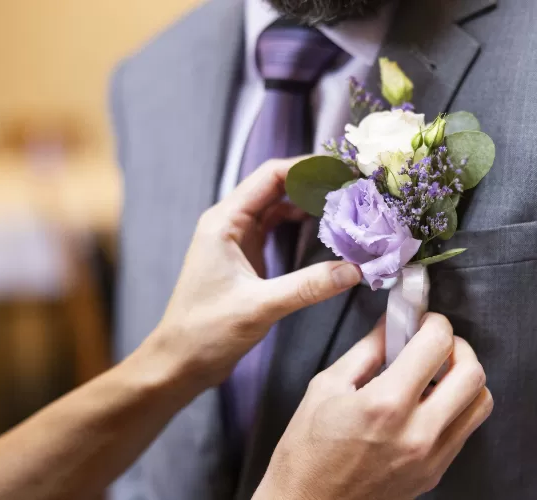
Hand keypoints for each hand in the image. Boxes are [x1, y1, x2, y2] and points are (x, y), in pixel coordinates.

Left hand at [144, 157, 362, 386]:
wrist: (180, 362)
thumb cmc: (206, 331)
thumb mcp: (260, 306)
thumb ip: (308, 286)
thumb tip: (356, 270)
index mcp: (225, 221)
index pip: (271, 176)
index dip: (308, 168)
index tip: (344, 170)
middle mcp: (230, 222)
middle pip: (277, 187)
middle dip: (315, 183)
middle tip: (354, 187)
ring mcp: (238, 239)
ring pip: (279, 207)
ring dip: (310, 204)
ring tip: (346, 205)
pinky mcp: (247, 257)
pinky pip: (277, 229)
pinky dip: (302, 226)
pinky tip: (326, 232)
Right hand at [256, 313, 492, 499]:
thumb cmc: (306, 452)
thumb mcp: (326, 387)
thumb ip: (368, 350)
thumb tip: (394, 323)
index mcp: (385, 404)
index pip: (436, 345)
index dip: (434, 322)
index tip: (423, 320)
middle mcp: (417, 432)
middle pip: (472, 373)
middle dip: (458, 346)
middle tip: (436, 343)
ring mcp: (431, 457)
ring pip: (481, 403)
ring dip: (465, 379)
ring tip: (437, 374)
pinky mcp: (434, 473)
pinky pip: (465, 429)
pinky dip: (457, 407)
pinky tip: (429, 403)